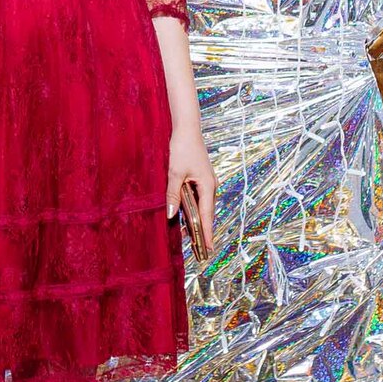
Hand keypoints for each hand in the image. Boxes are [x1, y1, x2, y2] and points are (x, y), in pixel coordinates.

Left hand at [166, 125, 215, 254]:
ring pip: (202, 207)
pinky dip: (194, 209)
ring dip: (198, 221)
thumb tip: (172, 216)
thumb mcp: (175, 174)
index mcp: (208, 187)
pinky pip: (198, 199)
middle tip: (201, 251)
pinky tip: (187, 217)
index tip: (208, 250)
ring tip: (193, 239)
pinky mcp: (201, 179)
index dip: (207, 234)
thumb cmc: (182, 149)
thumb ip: (173, 195)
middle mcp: (210, 186)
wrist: (187, 129)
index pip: (207, 216)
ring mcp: (207, 182)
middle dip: (203, 231)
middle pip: (206, 214)